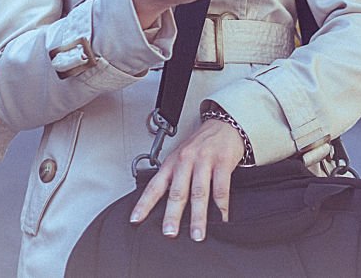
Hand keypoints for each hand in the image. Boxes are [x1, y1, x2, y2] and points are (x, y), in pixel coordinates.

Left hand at [128, 118, 245, 240]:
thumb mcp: (182, 157)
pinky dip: (221, 207)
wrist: (224, 125)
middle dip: (172, 215)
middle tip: (169, 232)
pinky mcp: (222, 161)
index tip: (136, 220)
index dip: (144, 203)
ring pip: (199, 193)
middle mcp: (186, 160)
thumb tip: (166, 207)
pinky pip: (221, 188)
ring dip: (198, 216)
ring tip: (197, 234)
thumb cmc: (201, 144)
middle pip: (177, 192)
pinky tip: (221, 218)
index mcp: (172, 162)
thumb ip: (174, 178)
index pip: (155, 185)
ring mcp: (204, 161)